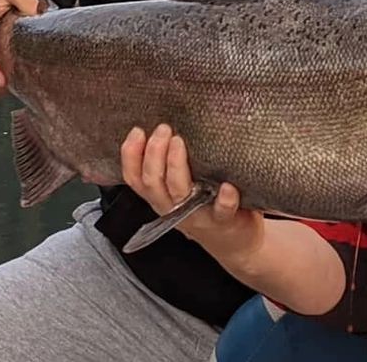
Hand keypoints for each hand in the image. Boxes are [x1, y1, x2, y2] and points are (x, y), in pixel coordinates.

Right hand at [121, 124, 264, 260]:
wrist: (235, 242)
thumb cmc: (206, 204)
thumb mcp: (181, 187)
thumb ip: (171, 164)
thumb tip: (163, 125)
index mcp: (161, 197)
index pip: (136, 178)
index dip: (131, 156)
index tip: (138, 131)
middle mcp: (174, 208)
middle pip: (154, 183)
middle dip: (154, 154)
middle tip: (164, 129)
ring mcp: (198, 215)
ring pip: (179, 193)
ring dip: (176, 167)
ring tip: (179, 143)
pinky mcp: (224, 221)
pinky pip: (221, 211)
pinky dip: (223, 199)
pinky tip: (227, 186)